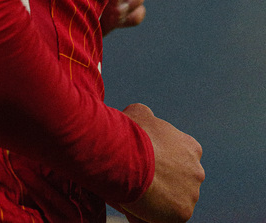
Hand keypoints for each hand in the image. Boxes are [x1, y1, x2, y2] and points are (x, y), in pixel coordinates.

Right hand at [119, 104, 203, 222]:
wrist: (128, 158)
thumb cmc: (131, 134)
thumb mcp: (139, 113)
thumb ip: (148, 117)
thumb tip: (145, 117)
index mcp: (191, 147)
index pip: (182, 157)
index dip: (165, 160)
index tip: (150, 161)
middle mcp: (197, 171)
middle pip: (182, 180)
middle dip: (166, 181)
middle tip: (144, 179)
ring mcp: (192, 194)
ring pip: (176, 200)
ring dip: (161, 199)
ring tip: (139, 193)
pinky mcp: (183, 213)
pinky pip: (168, 218)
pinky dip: (154, 215)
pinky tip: (139, 206)